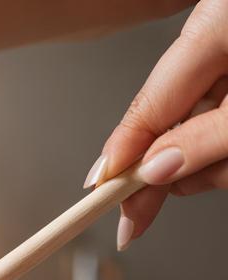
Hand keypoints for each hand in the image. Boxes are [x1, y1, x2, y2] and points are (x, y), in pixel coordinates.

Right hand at [88, 0, 227, 248]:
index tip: (95, 202)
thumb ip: (208, 137)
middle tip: (141, 220)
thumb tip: (157, 169)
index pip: (145, 108)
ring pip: (206, 133)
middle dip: (173, 170)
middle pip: (173, 125)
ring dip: (218, 164)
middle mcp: (220, 45)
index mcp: (211, 30)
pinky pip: (227, 128)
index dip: (118, 160)